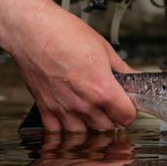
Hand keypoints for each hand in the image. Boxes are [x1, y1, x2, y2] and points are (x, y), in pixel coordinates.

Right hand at [0, 0, 138, 131]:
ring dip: (92, 126)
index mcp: (102, 89)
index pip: (126, 117)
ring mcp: (63, 109)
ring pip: (84, 133)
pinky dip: (66, 131)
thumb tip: (133, 76)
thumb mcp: (104, 49)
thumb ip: (121, 69)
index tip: (129, 106)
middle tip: (113, 107)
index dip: (131, 112)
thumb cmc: (65, 34)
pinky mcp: (45, 109)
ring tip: (94, 113)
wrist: (33, 32)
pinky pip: (57, 132)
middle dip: (114, 118)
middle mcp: (83, 104)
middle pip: (107, 127)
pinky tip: (71, 121)